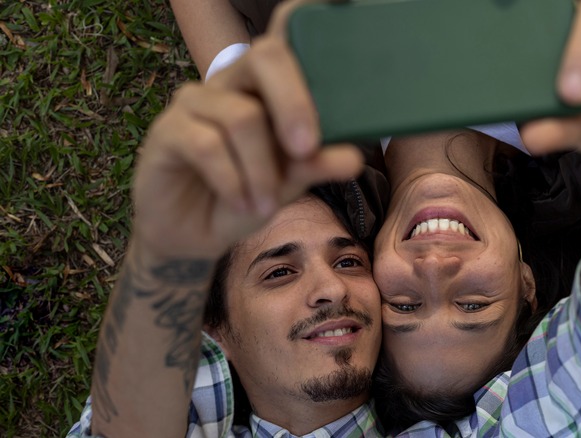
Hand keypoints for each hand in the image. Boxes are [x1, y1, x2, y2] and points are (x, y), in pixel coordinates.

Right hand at [132, 3, 362, 259]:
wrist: (192, 233)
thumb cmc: (245, 195)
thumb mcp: (288, 183)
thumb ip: (316, 165)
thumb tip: (353, 157)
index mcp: (269, 86)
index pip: (287, 35)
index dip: (309, 16)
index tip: (340, 6)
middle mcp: (233, 81)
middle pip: (267, 57)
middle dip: (294, 104)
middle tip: (307, 150)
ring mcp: (197, 101)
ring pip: (243, 117)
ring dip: (261, 171)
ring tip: (266, 204)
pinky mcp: (167, 129)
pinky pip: (208, 146)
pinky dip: (233, 182)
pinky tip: (240, 203)